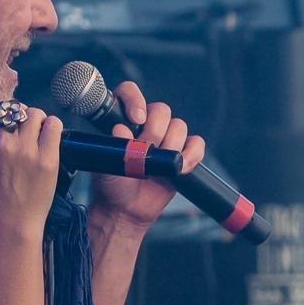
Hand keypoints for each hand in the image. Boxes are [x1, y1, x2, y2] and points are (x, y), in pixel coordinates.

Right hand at [0, 101, 62, 240]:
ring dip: (37, 121)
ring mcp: (28, 149)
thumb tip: (1, 123)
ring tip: (36, 136)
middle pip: (15, 107)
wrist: (12, 222)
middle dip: (19, 115)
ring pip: (35, 113)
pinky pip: (54, 125)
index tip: (4, 117)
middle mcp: (5, 142)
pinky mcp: (48, 158)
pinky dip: (51, 128)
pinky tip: (47, 139)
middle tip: (22, 129)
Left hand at [88, 83, 205, 231]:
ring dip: (172, 146)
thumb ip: (113, 147)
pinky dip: (192, 155)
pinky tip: (181, 168)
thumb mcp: (107, 165)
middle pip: (161, 110)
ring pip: (179, 126)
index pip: (129, 93)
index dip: (135, 100)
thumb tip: (120, 129)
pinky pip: (196, 143)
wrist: (126, 210)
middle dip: (155, 132)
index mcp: (124, 122)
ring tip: (161, 167)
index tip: (137, 118)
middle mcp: (146, 126)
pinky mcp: (183, 154)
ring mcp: (166, 139)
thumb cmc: (112, 186)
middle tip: (147, 153)